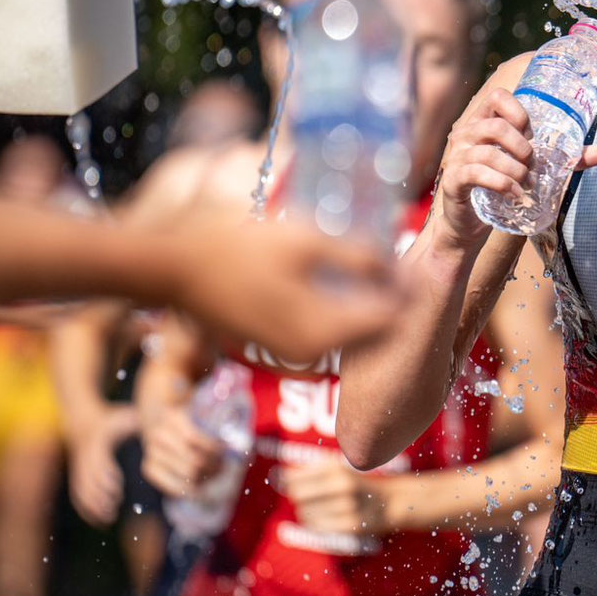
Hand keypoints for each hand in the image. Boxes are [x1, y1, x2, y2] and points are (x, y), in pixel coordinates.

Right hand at [68, 404, 140, 526]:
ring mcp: (79, 469)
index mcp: (98, 445)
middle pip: (89, 482)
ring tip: (109, 517)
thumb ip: (138, 422)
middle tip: (114, 509)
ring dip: (93, 506)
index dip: (107, 478)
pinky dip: (85, 509)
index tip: (118, 490)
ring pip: (82, 491)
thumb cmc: (111, 420)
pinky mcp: (77, 477)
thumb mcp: (123, 417)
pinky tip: (98, 521)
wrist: (82, 422)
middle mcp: (86, 459)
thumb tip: (156, 426)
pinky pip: (77, 496)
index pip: (99, 465)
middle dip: (101, 497)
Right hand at [140, 403, 227, 499]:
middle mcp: (158, 435)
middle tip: (222, 466)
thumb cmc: (189, 419)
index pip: (196, 440)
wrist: (158, 420)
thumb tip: (243, 445)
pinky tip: (200, 485)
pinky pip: (173, 487)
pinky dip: (190, 489)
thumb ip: (218, 422)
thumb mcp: (200, 412)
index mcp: (173, 418)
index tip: (225, 451)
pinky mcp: (148, 468)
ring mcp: (151, 453)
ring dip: (205, 478)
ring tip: (213, 473)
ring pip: (187, 475)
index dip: (214, 449)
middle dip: (213, 466)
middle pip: (194, 461)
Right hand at [167, 218, 400, 360]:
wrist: (174, 269)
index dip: (411, 290)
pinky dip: (344, 308)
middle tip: (406, 262)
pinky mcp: (279, 344)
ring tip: (381, 266)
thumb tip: (400, 267)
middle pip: (376, 330)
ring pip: (353, 331)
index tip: (422, 261)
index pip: (391, 319)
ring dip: (370, 304)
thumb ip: (359, 258)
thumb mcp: (307, 243)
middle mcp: (313, 352)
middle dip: (394, 299)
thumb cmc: (238, 249)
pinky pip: (328, 330)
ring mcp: (294, 352)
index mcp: (324, 331)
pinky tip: (346, 279)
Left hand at [282, 458, 386, 535]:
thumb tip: (277, 476)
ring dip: (306, 512)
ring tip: (320, 507)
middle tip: (307, 497)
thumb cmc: (353, 484)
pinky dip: (315, 523)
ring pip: (304, 513)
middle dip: (297, 498)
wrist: (389, 502)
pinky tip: (325, 518)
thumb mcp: (335, 469)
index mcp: (335, 467)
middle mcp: (341, 484)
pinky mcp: (350, 524)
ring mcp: (347, 505)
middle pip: (296, 495)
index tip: (291, 485)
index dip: (287, 483)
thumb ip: (307, 471)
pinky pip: (316, 526)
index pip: (292, 478)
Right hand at [435, 75, 596, 251]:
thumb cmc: (501, 186)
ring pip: (486, 152)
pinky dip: (500, 183)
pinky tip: (515, 194)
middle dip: (521, 145)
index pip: (498, 97)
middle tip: (532, 164)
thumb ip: (567, 160)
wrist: (469, 224)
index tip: (532, 133)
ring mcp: (457, 157)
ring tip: (526, 182)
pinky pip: (475, 173)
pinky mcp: (454, 180)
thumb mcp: (533, 169)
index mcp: (485, 122)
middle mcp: (467, 135)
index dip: (518, 111)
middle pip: (495, 126)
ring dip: (514, 168)